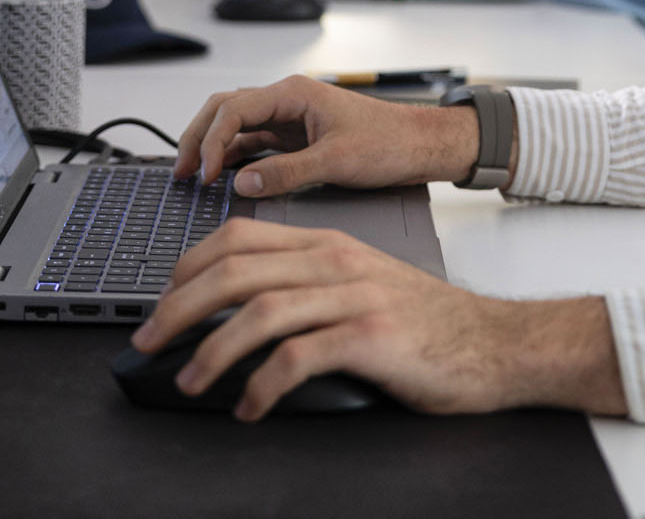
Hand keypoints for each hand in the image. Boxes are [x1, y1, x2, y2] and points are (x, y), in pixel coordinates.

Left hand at [129, 220, 626, 420]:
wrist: (496, 343)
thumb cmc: (428, 322)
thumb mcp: (363, 284)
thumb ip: (309, 284)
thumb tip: (241, 310)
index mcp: (329, 244)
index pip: (238, 237)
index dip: (187, 266)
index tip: (160, 300)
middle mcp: (336, 262)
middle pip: (234, 271)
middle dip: (177, 308)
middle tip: (148, 342)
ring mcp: (355, 297)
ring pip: (258, 312)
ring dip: (210, 350)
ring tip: (188, 381)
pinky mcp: (371, 337)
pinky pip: (298, 357)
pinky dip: (262, 385)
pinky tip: (250, 407)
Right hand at [176, 74, 477, 196]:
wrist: (422, 146)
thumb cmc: (391, 142)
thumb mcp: (337, 161)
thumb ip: (287, 173)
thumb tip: (243, 183)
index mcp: (295, 93)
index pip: (234, 108)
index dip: (212, 141)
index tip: (204, 174)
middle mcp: (288, 101)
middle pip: (226, 110)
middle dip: (200, 138)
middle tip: (182, 173)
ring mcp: (291, 120)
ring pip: (237, 127)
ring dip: (214, 149)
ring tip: (195, 178)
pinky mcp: (296, 139)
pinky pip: (255, 144)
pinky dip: (235, 158)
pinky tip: (224, 178)